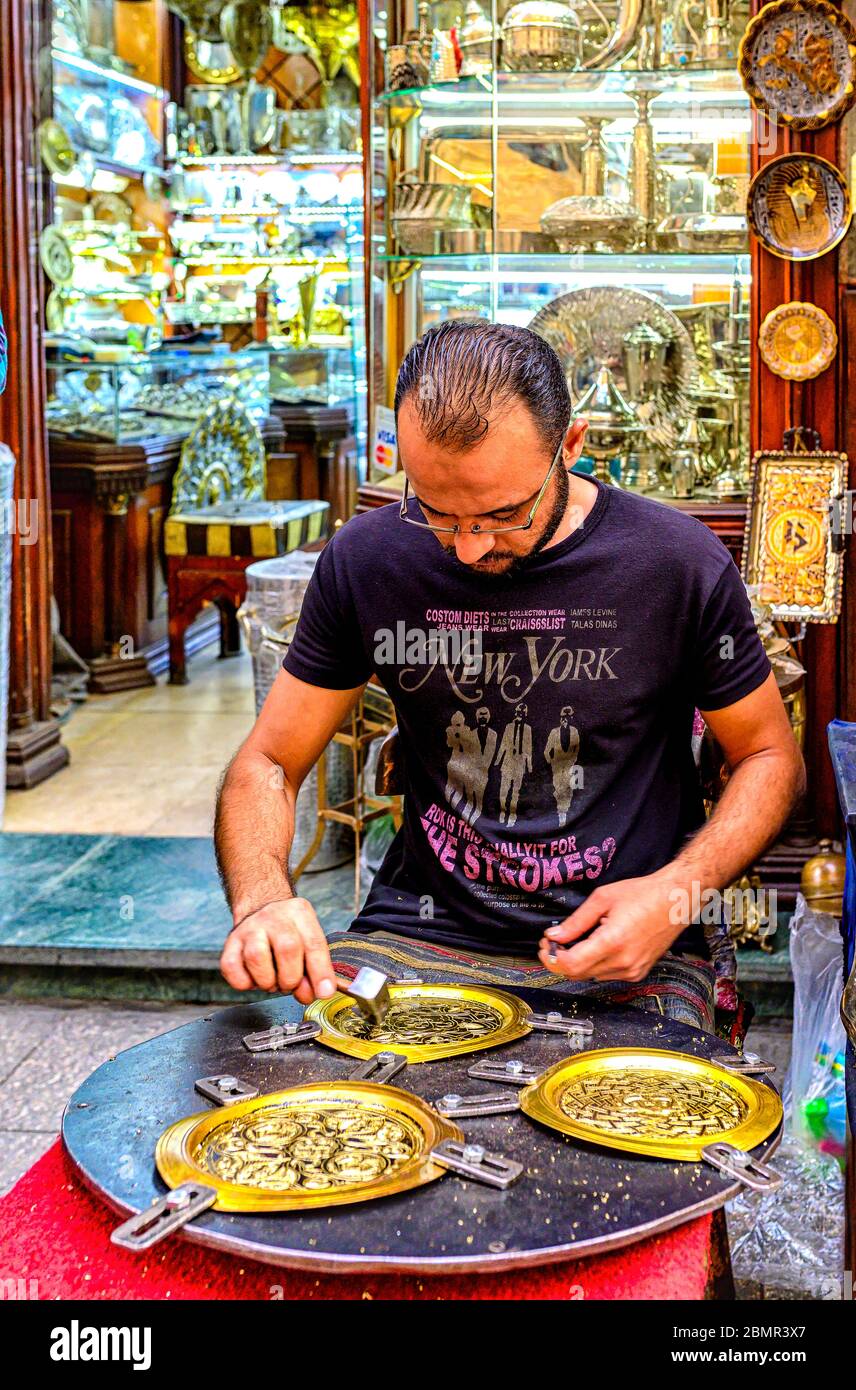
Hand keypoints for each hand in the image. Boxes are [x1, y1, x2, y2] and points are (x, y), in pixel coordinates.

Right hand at [219, 897, 335, 1003]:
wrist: (259, 910)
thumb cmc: (289, 933)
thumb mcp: (308, 942)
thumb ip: (314, 969)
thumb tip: (311, 994)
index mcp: (299, 913)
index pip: (314, 944)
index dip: (320, 972)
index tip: (324, 992)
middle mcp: (273, 916)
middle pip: (287, 948)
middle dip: (291, 978)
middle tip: (290, 984)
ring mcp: (249, 928)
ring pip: (256, 957)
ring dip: (267, 981)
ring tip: (272, 980)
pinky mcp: (230, 943)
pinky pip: (232, 968)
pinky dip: (244, 982)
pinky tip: (254, 978)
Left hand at [537, 873, 684, 982]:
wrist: (675, 900)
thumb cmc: (644, 894)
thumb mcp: (602, 899)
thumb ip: (576, 922)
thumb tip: (555, 936)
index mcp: (612, 942)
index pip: (571, 965)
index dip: (552, 958)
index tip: (546, 946)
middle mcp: (623, 961)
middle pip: (578, 973)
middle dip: (561, 959)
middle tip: (555, 942)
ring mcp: (632, 970)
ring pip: (591, 975)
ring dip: (578, 962)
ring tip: (577, 940)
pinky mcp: (638, 972)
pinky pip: (607, 974)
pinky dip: (595, 963)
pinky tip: (597, 945)